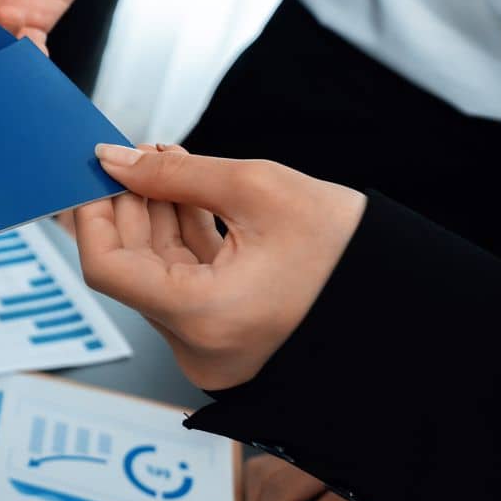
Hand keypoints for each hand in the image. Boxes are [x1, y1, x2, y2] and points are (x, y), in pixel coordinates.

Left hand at [74, 144, 366, 388]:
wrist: (407, 296)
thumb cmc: (350, 251)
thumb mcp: (259, 189)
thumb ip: (175, 173)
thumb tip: (116, 161)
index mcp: (203, 318)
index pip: (106, 268)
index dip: (93, 215)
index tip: (94, 174)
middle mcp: (198, 345)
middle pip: (132, 266)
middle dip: (127, 204)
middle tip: (132, 154)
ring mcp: (210, 345)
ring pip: (157, 271)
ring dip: (155, 214)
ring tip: (166, 162)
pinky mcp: (224, 333)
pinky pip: (185, 281)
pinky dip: (181, 236)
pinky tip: (185, 190)